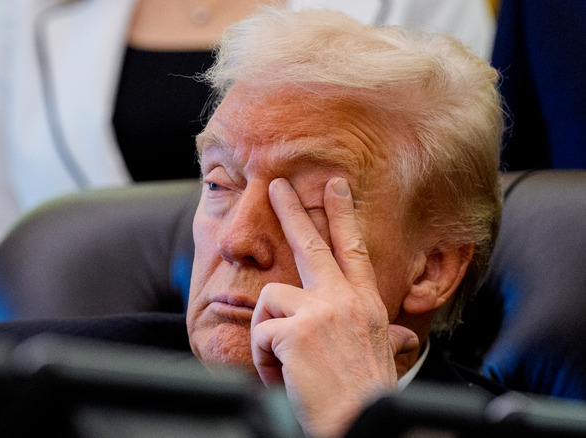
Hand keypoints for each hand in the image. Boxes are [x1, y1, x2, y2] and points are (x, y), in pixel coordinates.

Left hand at [250, 177, 417, 436]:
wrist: (360, 423)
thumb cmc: (366, 396)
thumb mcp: (383, 358)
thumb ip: (390, 339)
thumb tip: (408, 341)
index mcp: (367, 305)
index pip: (354, 249)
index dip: (343, 216)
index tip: (336, 187)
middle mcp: (347, 301)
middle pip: (313, 244)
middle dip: (292, 210)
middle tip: (276, 186)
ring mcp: (322, 311)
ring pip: (270, 299)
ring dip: (267, 336)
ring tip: (285, 366)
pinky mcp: (296, 330)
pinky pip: (260, 334)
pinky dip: (263, 361)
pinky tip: (284, 377)